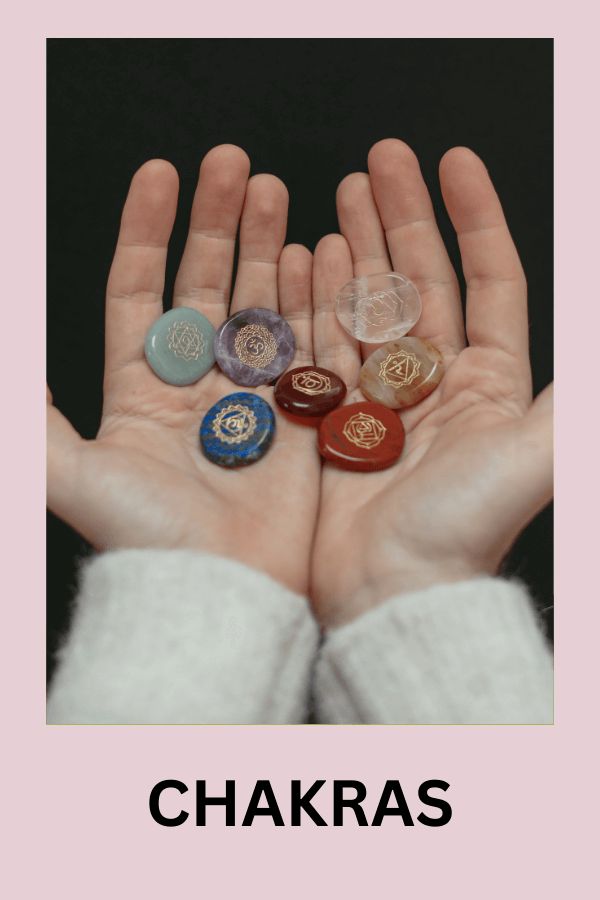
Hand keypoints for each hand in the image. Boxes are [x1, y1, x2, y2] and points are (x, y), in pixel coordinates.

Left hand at [47, 146, 318, 594]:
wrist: (221, 593)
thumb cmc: (147, 539)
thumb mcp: (73, 473)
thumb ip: (38, 424)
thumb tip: (13, 372)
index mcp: (141, 388)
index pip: (142, 289)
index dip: (148, 229)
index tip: (162, 172)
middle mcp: (197, 385)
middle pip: (205, 284)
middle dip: (217, 223)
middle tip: (234, 166)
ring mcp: (253, 398)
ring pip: (259, 305)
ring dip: (265, 247)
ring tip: (274, 190)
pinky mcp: (301, 418)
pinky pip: (308, 345)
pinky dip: (312, 298)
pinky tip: (316, 253)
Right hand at [310, 140, 552, 626]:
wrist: (393, 591)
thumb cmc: (463, 526)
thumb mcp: (533, 453)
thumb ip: (570, 405)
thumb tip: (596, 347)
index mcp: (491, 383)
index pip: (490, 280)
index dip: (475, 217)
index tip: (450, 161)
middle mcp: (438, 385)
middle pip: (422, 282)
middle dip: (403, 217)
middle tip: (377, 162)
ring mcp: (381, 400)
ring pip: (369, 305)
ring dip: (357, 248)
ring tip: (338, 194)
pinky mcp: (334, 420)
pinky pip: (324, 346)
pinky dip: (316, 300)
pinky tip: (307, 257)